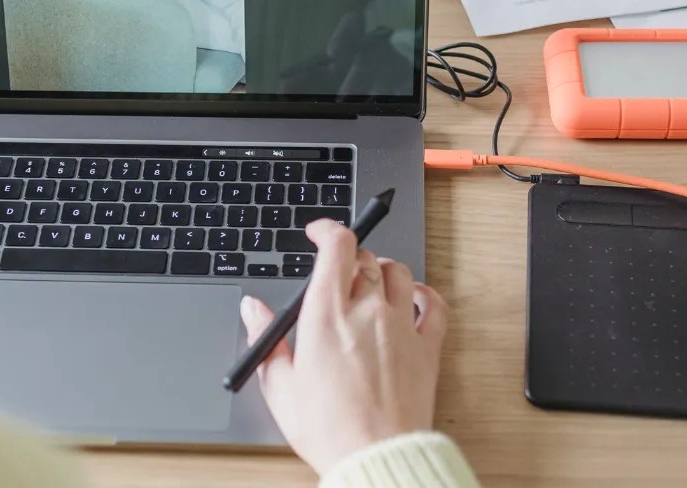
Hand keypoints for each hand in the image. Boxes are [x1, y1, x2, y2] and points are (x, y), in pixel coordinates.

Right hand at [240, 220, 448, 474]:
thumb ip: (266, 339)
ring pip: (398, 273)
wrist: (375, 457)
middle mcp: (367, 311)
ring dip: (383, 270)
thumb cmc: (329, 429)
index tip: (318, 232)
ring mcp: (401, 327)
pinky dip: (424, 294)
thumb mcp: (280, 387)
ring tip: (370, 281)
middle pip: (365, 257)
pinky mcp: (427, 348)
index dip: (328, 229)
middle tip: (337, 271)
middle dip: (349, 256)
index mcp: (327, 316)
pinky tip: (414, 297)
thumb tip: (251, 309)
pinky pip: (434, 305)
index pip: (337, 246)